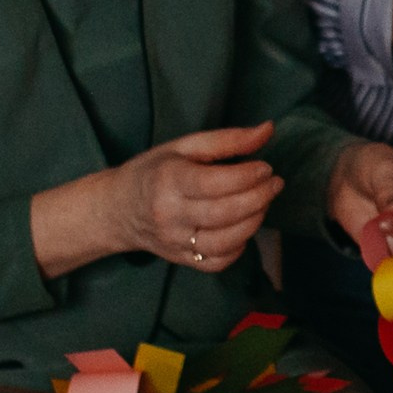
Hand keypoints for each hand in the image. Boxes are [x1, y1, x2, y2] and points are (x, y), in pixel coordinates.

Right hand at [109, 123, 283, 271]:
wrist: (118, 210)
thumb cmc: (154, 171)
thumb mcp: (184, 146)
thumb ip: (227, 139)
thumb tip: (268, 129)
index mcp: (168, 180)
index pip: (215, 183)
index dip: (248, 176)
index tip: (266, 168)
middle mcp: (170, 215)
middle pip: (224, 213)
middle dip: (259, 198)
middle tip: (274, 183)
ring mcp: (175, 242)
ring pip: (224, 242)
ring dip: (254, 222)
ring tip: (263, 203)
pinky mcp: (181, 260)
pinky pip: (218, 262)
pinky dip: (239, 247)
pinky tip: (243, 227)